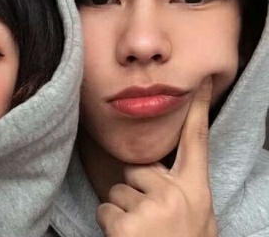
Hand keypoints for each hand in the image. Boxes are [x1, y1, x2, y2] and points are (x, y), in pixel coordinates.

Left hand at [97, 77, 217, 236]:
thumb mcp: (196, 217)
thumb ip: (181, 190)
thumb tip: (160, 171)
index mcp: (196, 191)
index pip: (197, 140)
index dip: (197, 108)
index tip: (197, 81)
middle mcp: (176, 194)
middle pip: (137, 168)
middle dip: (137, 190)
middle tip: (151, 221)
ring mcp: (152, 209)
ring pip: (118, 190)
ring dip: (124, 211)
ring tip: (141, 233)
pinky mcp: (126, 224)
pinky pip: (105, 208)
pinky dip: (110, 224)